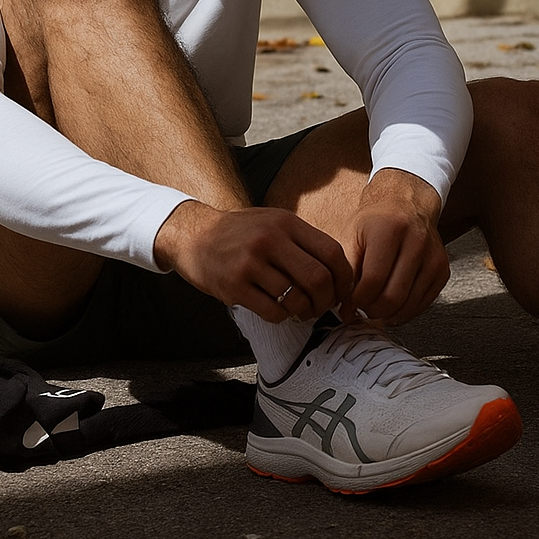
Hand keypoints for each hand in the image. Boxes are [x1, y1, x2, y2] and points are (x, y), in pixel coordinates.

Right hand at [154, 200, 354, 322]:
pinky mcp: (234, 286)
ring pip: (296, 300)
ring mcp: (250, 263)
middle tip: (322, 306)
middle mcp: (269, 240)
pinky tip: (278, 310)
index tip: (342, 291)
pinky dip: (282, 317)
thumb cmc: (239, 233)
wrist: (193, 235)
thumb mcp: (273, 222)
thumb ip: (303, 241)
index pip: (331, 253)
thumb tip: (339, 273)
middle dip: (326, 300)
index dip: (344, 278)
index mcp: (285, 223)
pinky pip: (273, 312)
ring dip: (304, 312)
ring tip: (300, 311)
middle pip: (318, 279)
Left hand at [341, 169, 449, 325]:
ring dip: (388, 314)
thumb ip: (347, 270)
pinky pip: (423, 304)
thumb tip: (343, 305)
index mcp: (390, 229)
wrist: (406, 204)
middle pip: (393, 296)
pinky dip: (405, 311)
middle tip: (361, 309)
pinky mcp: (442, 270)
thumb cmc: (375, 221)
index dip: (357, 300)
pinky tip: (392, 303)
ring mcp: (433, 257)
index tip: (348, 305)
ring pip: (409, 304)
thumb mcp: (352, 236)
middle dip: (372, 310)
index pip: (373, 280)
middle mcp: (417, 241)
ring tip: (374, 305)